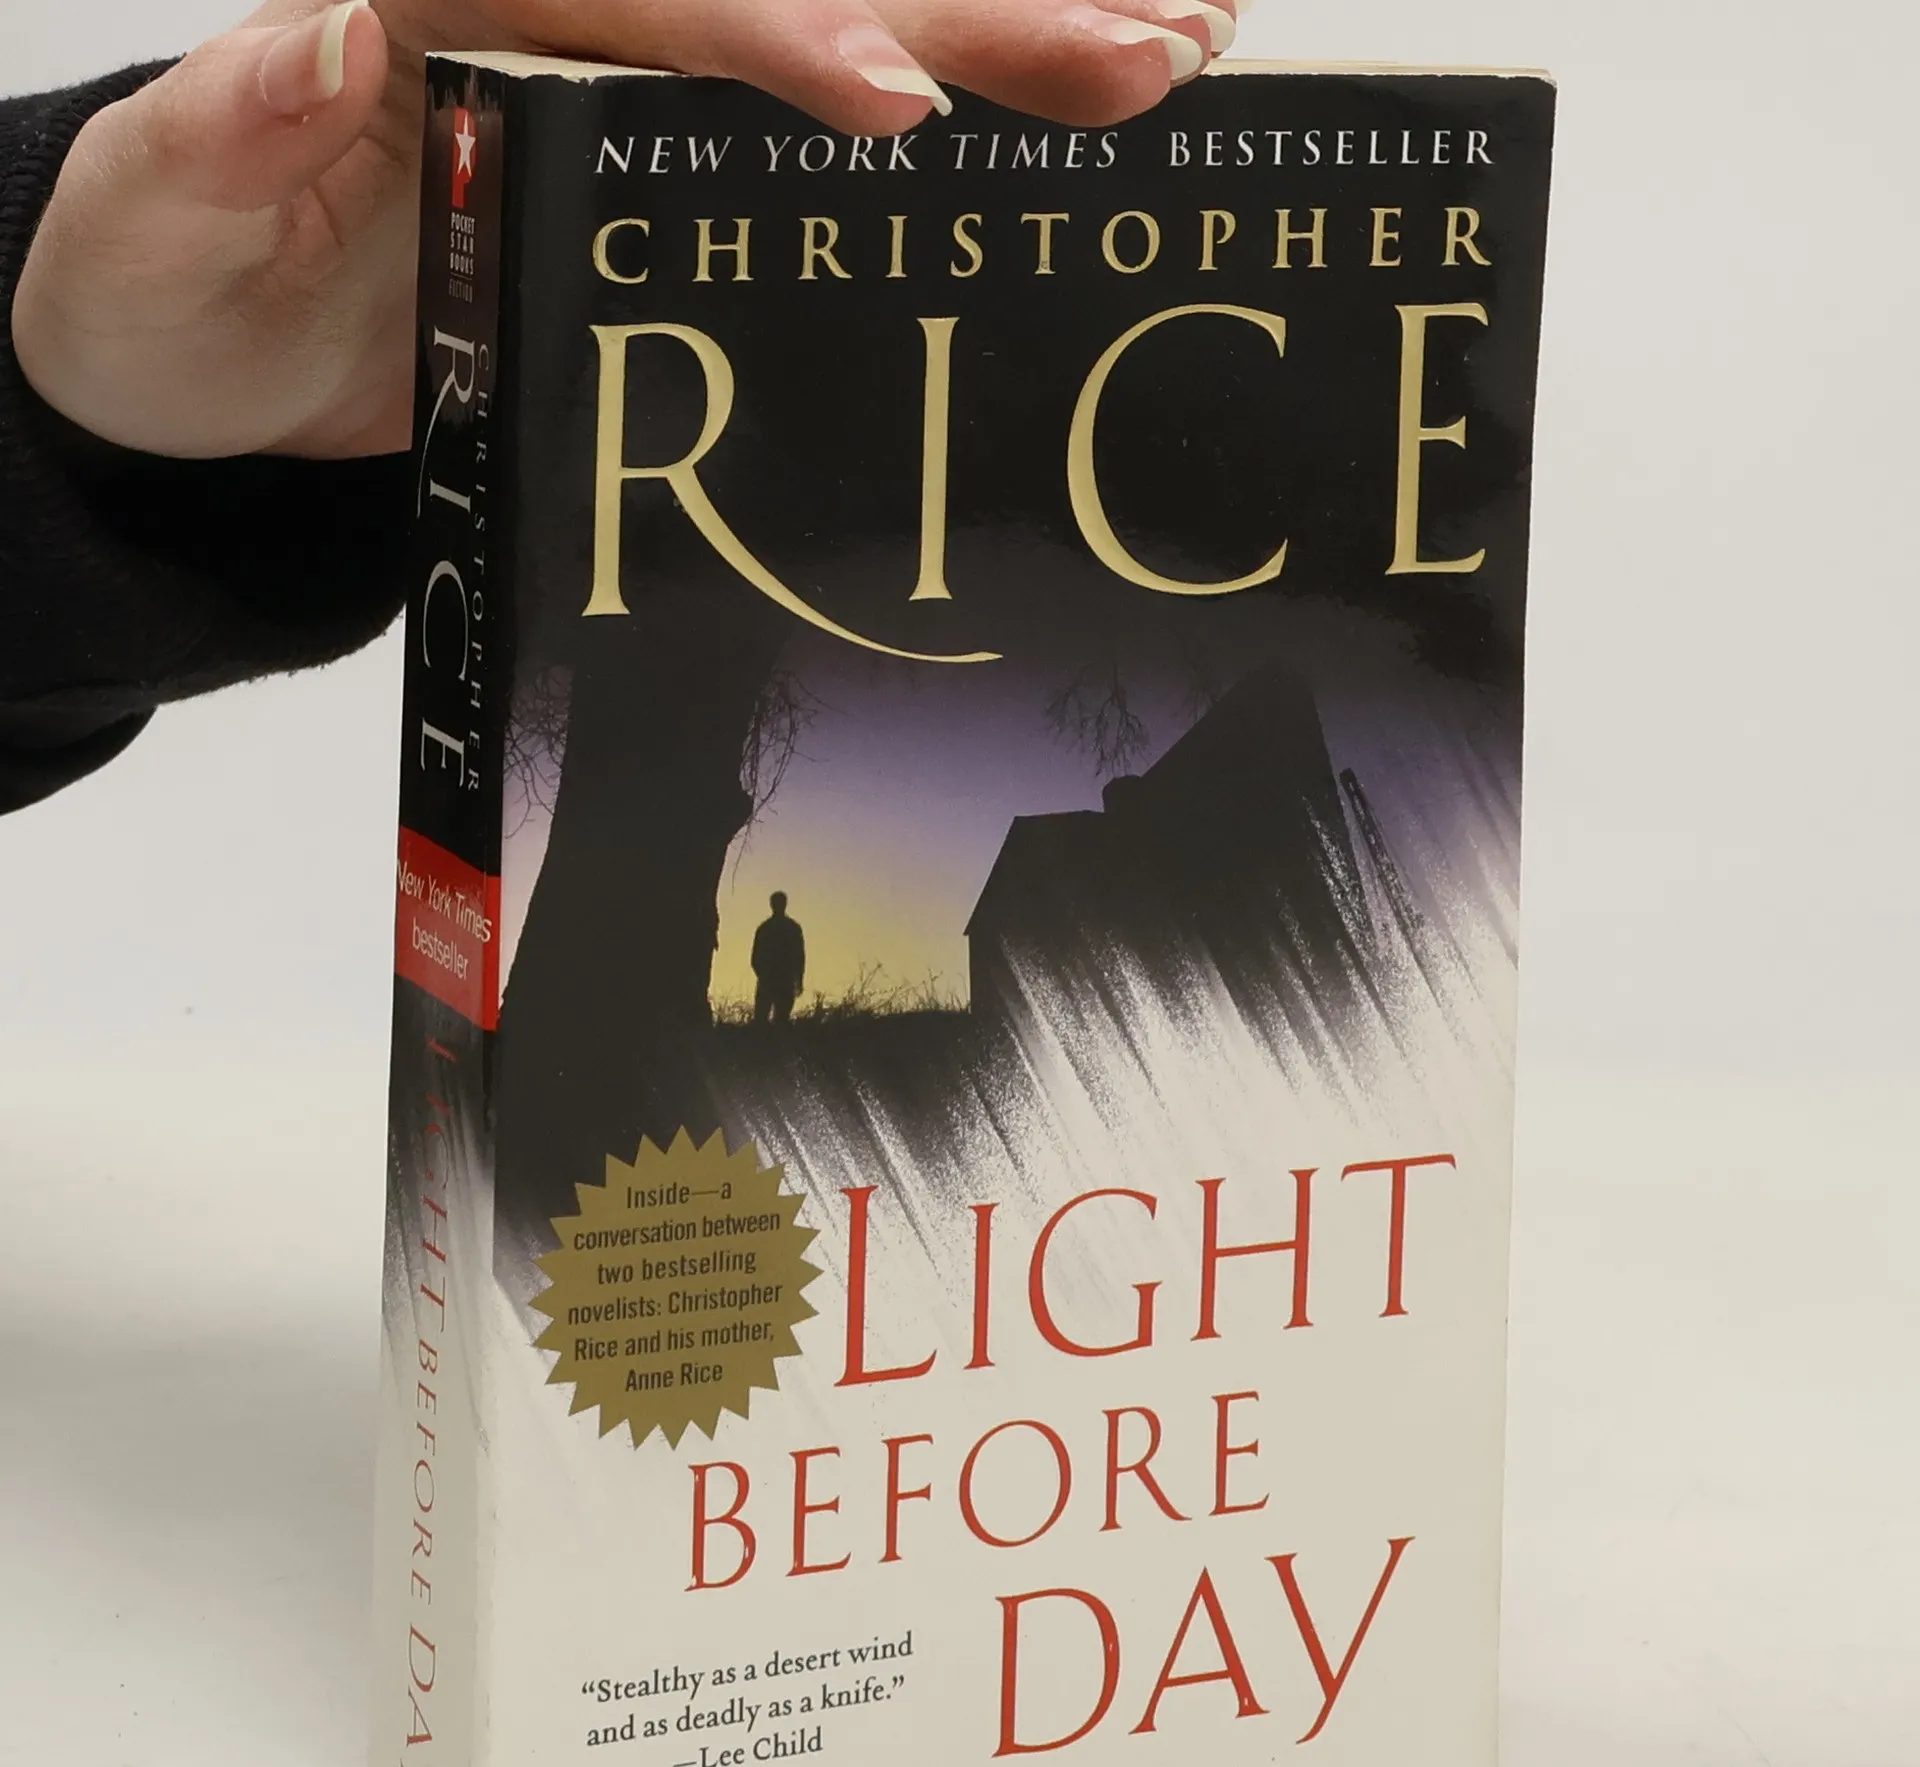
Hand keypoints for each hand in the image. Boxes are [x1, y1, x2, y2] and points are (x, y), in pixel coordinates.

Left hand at [10, 0, 1236, 461]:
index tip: (895, 96)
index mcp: (443, 9)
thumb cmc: (170, 291)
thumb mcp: (157, 220)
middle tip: (1142, 45)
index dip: (775, 34)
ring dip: (1006, 31)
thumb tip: (341, 31)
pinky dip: (948, 101)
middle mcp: (558, 20)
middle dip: (968, 14)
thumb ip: (228, 130)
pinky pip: (817, 115)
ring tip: (1178, 40)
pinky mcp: (659, 158)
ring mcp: (621, 84)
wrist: (192, 354)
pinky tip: (1065, 108)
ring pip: (841, 23)